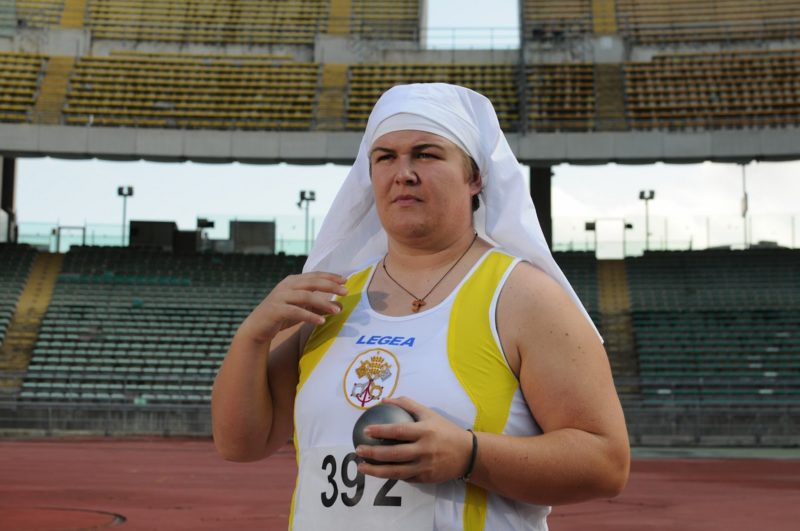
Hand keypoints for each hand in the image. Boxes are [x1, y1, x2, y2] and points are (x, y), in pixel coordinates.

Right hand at [237, 272, 347, 343]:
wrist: (257, 327)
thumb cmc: (282, 316)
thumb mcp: (303, 309)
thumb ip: (318, 306)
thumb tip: (340, 306)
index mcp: (293, 281)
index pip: (314, 275)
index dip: (330, 277)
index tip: (345, 280)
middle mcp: (286, 286)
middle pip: (311, 282)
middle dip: (330, 286)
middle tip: (345, 292)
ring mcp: (280, 297)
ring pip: (305, 296)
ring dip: (322, 303)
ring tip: (336, 311)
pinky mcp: (275, 310)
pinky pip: (295, 311)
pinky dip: (309, 315)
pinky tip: (321, 321)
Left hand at [355, 396, 473, 483]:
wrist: (467, 454)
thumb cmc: (445, 431)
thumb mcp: (429, 414)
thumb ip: (407, 404)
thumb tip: (385, 399)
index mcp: (424, 431)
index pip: (398, 431)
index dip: (380, 431)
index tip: (365, 431)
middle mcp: (424, 450)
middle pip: (394, 454)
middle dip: (373, 453)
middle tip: (358, 449)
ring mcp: (424, 467)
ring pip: (395, 471)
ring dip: (376, 470)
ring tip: (361, 466)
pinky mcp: (425, 479)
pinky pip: (404, 478)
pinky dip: (390, 475)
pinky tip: (378, 472)